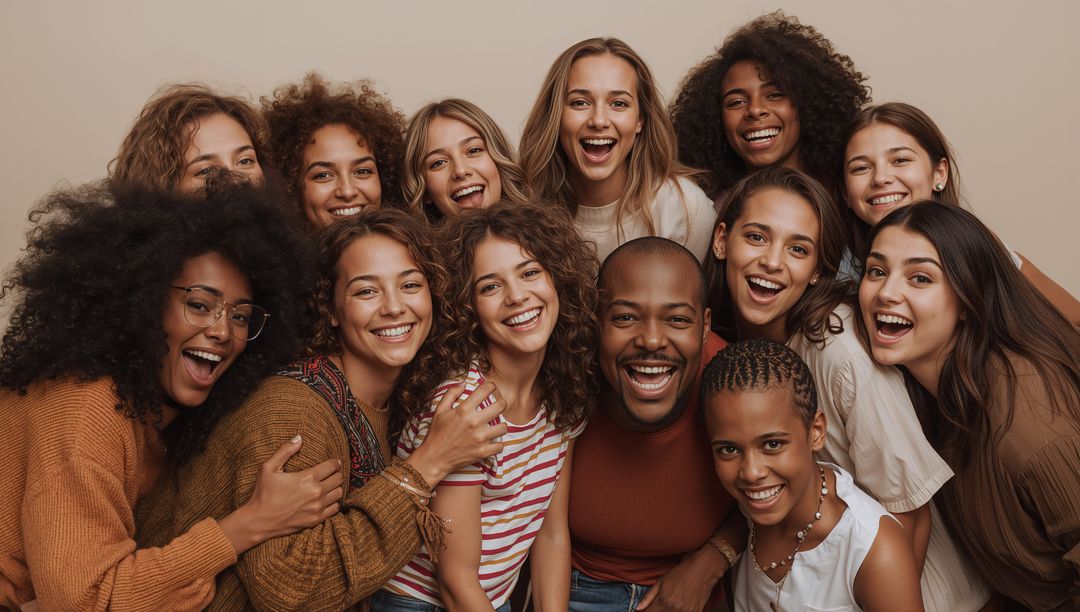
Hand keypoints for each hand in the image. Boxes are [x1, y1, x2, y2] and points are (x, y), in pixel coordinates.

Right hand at [220, 435, 343, 553]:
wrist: (259, 521)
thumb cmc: (263, 493)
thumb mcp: (269, 468)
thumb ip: (285, 451)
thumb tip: (299, 437)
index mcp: (308, 478)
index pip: (332, 466)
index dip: (335, 462)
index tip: (334, 462)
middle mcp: (316, 492)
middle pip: (338, 478)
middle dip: (336, 473)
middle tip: (331, 473)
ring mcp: (317, 507)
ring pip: (339, 493)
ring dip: (336, 487)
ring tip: (329, 485)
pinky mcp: (316, 519)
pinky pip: (335, 508)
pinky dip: (333, 503)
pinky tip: (326, 499)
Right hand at [407, 381, 507, 486]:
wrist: (434, 458)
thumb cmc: (437, 433)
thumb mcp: (440, 410)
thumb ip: (451, 394)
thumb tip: (463, 383)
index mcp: (464, 410)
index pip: (485, 390)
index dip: (491, 386)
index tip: (491, 388)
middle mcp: (474, 422)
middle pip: (501, 406)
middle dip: (501, 403)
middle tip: (498, 406)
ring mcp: (480, 438)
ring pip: (504, 427)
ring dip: (500, 426)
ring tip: (495, 426)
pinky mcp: (482, 452)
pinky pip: (500, 446)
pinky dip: (497, 444)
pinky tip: (492, 442)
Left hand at [636, 547, 724, 610]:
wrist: (704, 568)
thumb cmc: (683, 572)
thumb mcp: (662, 581)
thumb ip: (649, 597)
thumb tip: (638, 609)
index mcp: (664, 601)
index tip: (647, 610)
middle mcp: (675, 609)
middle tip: (660, 606)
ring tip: (670, 605)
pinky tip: (680, 607)